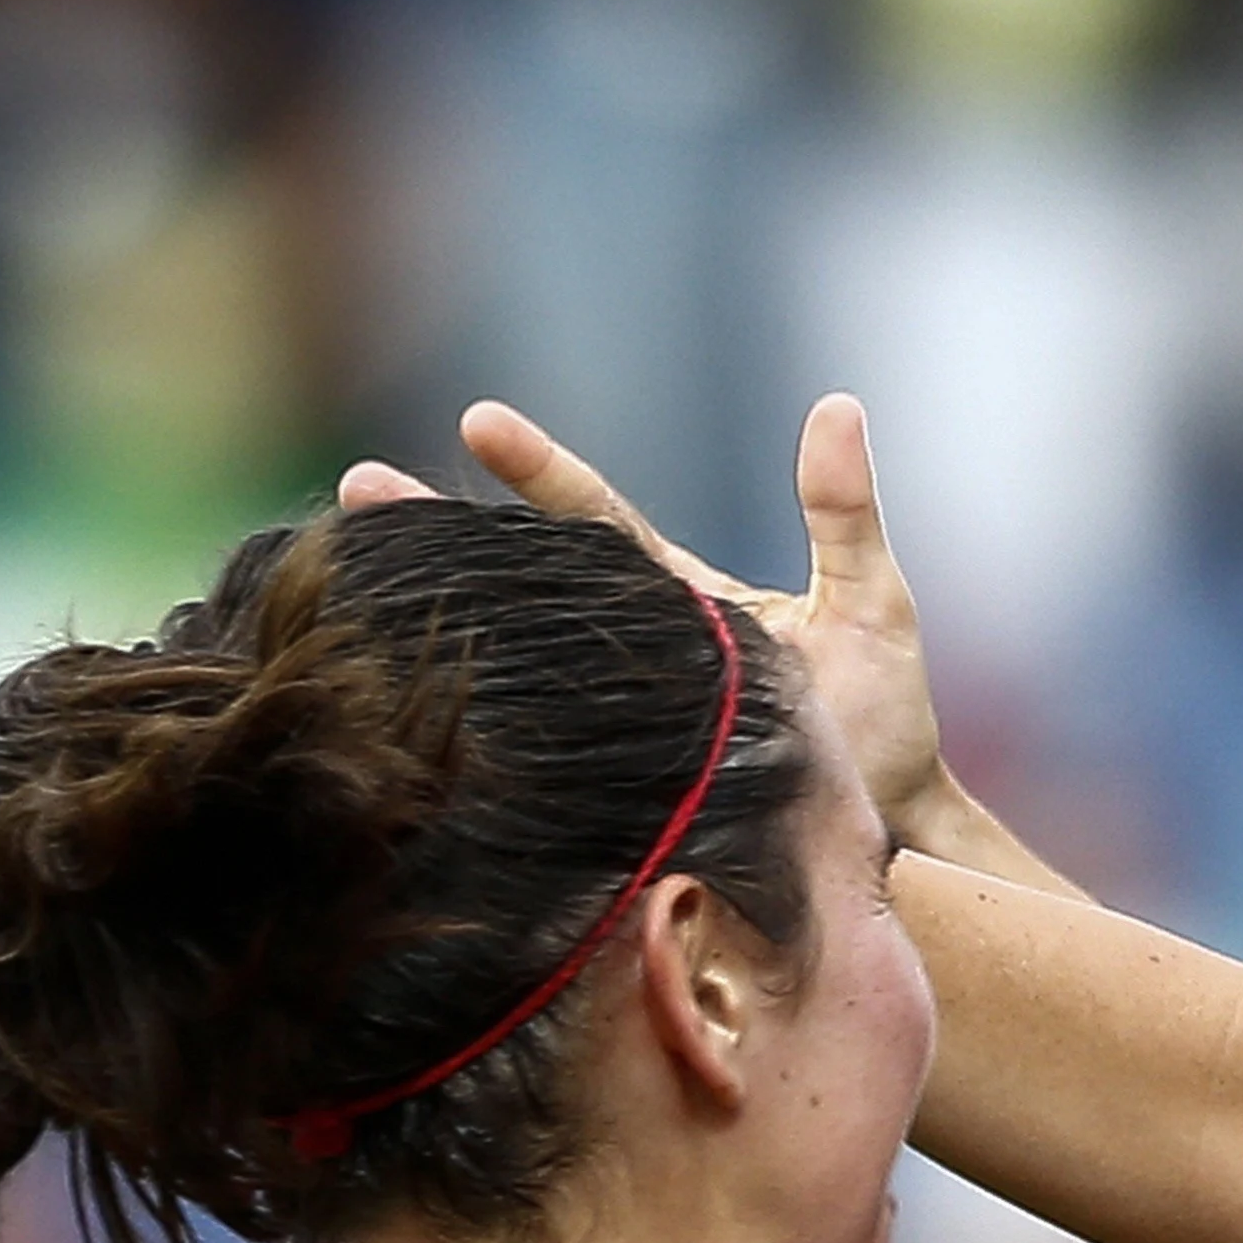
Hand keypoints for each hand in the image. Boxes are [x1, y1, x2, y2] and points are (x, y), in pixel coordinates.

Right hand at [341, 393, 991, 868]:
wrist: (893, 838)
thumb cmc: (884, 722)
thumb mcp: (871, 602)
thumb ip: (842, 512)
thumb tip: (838, 404)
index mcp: (681, 599)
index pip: (595, 522)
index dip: (538, 473)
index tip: (477, 420)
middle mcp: (637, 650)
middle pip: (526, 578)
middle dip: (439, 531)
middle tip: (358, 488)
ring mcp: (627, 714)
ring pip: (518, 652)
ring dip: (438, 615)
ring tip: (348, 576)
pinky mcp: (630, 780)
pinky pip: (550, 739)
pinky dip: (484, 716)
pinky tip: (414, 706)